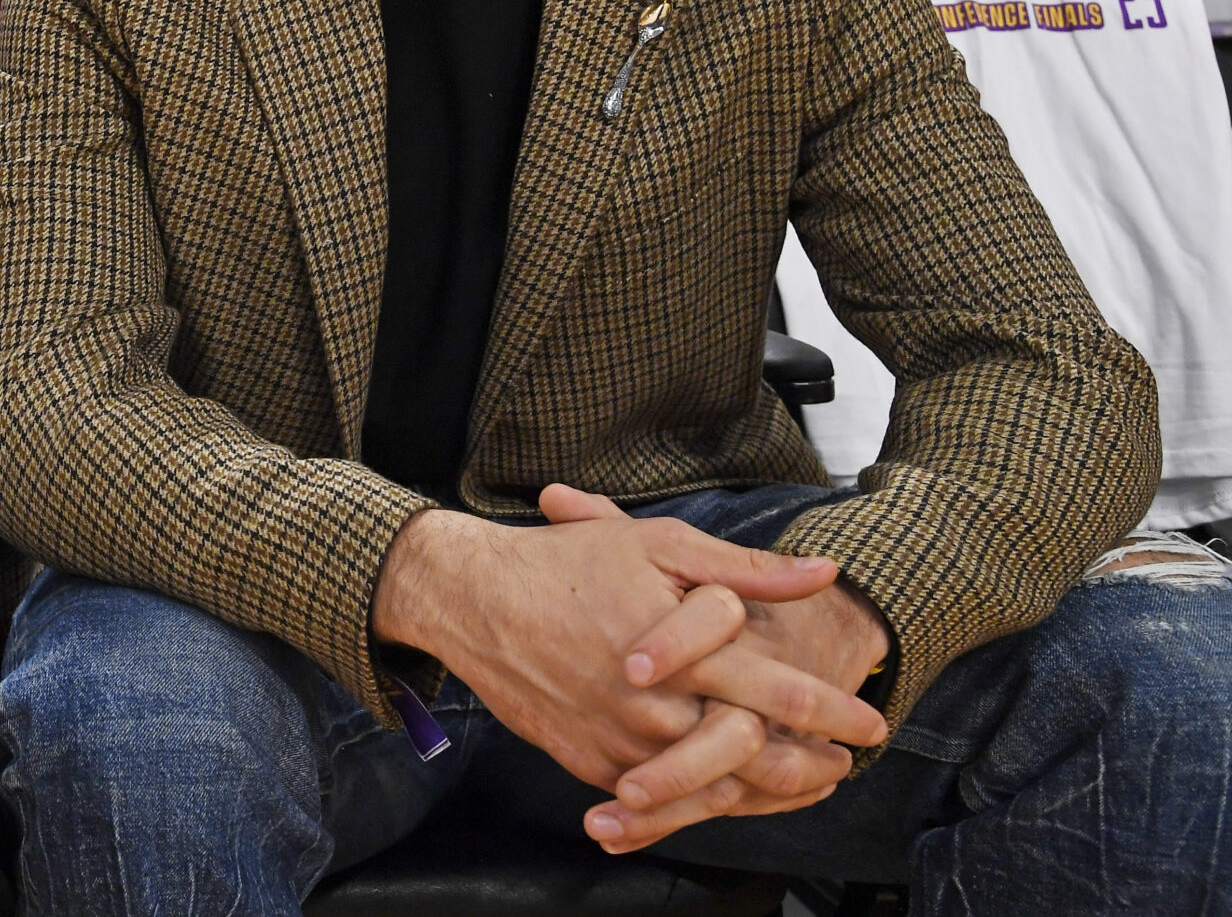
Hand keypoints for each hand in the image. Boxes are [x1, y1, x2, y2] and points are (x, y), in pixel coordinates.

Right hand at [371, 487, 878, 803]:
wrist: (471, 600)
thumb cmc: (564, 563)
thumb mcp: (658, 545)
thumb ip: (747, 568)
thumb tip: (825, 571)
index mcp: (682, 653)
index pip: (780, 692)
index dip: (835, 712)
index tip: (871, 723)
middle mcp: (655, 708)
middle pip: (756, 757)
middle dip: (811, 765)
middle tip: (845, 764)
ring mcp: (620, 744)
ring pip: (711, 788)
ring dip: (766, 790)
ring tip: (801, 781)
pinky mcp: (589, 764)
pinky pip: (659, 798)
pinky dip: (701, 798)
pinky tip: (727, 786)